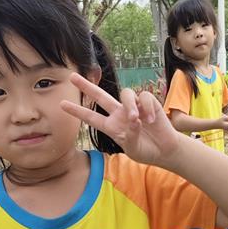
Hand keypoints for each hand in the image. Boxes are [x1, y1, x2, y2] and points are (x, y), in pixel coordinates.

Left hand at [61, 74, 180, 165]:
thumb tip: (132, 120)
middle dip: (86, 87)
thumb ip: (130, 136)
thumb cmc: (146, 150)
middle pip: (100, 96)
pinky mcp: (149, 102)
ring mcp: (133, 107)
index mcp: (112, 127)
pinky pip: (144, 97)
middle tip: (72, 77)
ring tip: (136, 119)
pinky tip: (150, 120)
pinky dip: (147, 108)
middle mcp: (119, 114)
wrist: (165, 150)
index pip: (91, 118)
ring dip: (130, 105)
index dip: (77, 111)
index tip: (62, 104)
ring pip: (125, 94)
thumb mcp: (133, 149)